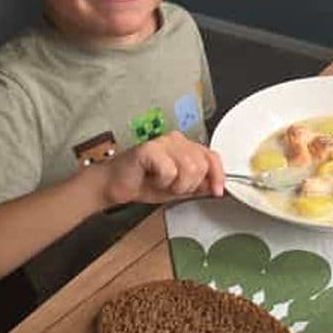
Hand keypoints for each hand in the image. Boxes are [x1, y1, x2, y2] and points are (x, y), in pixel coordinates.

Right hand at [98, 131, 223, 206]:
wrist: (115, 186)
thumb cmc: (143, 183)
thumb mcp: (177, 188)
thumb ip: (197, 185)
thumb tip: (216, 186)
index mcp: (185, 146)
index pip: (212, 156)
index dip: (218, 175)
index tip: (217, 191)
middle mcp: (176, 140)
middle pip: (201, 165)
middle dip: (189, 185)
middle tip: (172, 187)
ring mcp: (163, 142)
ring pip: (189, 168)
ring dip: (175, 185)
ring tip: (161, 183)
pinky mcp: (150, 148)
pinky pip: (170, 170)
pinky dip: (161, 182)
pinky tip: (151, 178)